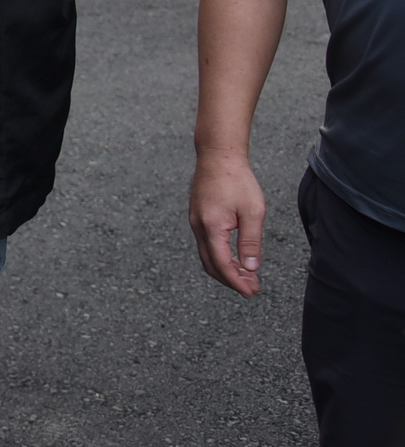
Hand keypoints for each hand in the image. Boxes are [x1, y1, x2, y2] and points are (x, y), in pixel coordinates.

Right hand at [189, 148, 266, 296]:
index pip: (221, 264)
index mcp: (211, 226)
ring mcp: (195, 221)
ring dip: (224, 269)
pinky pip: (206, 244)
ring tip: (246, 275)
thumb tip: (251, 267)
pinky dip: (219, 257)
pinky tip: (234, 257)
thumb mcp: (252, 212)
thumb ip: (251, 241)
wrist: (218, 156)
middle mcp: (198, 226)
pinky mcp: (198, 217)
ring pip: (206, 255)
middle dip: (230, 280)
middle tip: (251, 288)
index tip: (251, 292)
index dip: (236, 282)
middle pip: (210, 264)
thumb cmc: (237, 180)